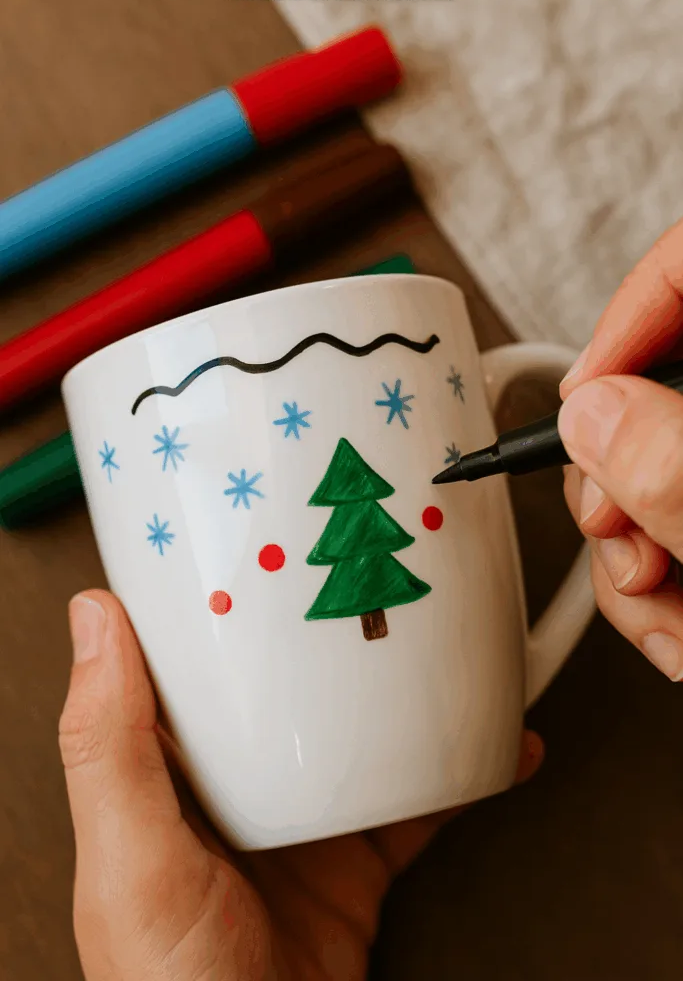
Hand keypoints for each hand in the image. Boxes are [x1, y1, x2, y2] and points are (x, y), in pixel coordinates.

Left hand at [60, 590, 542, 980]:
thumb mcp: (131, 860)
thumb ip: (110, 748)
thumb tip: (94, 621)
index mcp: (170, 766)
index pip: (186, 659)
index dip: (214, 599)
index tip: (254, 541)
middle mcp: (238, 779)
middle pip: (287, 682)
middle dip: (326, 629)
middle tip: (367, 569)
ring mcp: (304, 812)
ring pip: (360, 727)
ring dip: (402, 687)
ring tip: (440, 637)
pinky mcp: (358, 853)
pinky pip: (418, 796)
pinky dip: (458, 770)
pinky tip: (494, 743)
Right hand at [558, 217, 682, 680]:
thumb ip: (677, 464)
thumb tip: (592, 421)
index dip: (625, 322)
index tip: (586, 398)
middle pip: (650, 392)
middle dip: (614, 484)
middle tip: (620, 539)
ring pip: (651, 478)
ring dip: (635, 564)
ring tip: (664, 616)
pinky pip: (672, 533)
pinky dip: (663, 593)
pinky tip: (678, 630)